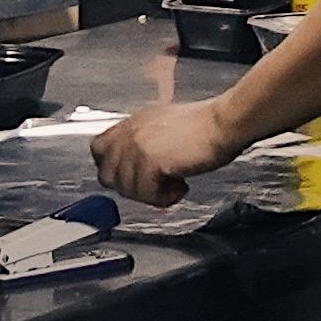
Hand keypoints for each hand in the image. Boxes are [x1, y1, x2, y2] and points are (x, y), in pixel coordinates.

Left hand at [95, 98, 232, 207]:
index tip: (132, 176)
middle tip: (156, 185)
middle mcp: (130, 133)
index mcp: (132, 123)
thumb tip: (135, 169)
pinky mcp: (149, 161)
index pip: (98, 149)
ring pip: (127, 189)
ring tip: (174, 185)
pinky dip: (164, 198)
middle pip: (108, 175)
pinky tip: (180, 186)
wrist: (222, 124)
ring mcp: (137, 146)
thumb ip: (145, 143)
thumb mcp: (165, 127)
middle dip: (132, 187)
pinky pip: (146, 194)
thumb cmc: (206, 126)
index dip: (113, 168)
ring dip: (151, 194)